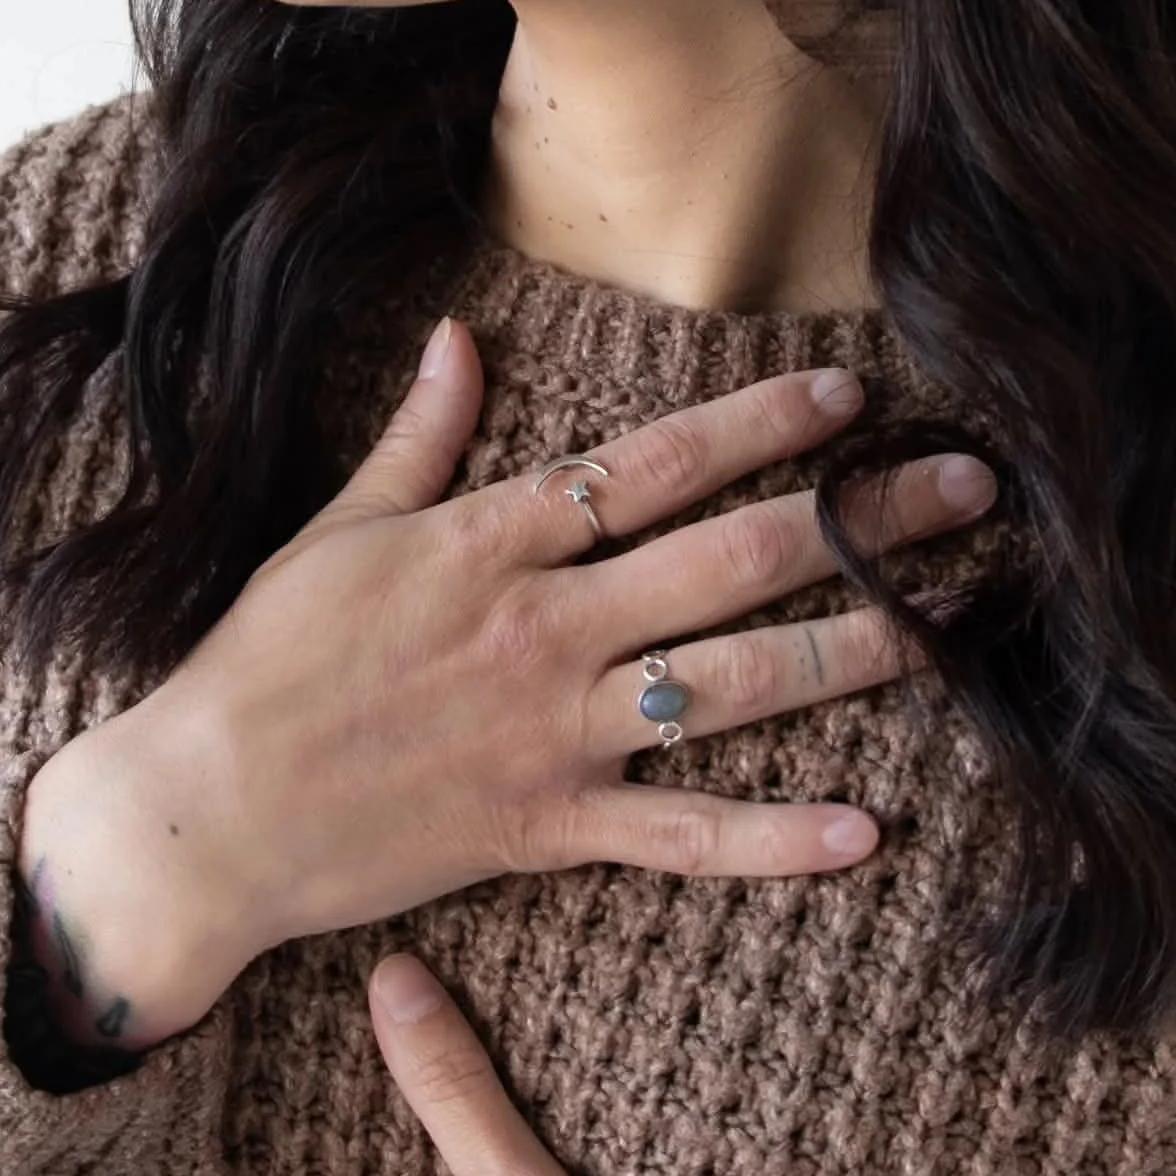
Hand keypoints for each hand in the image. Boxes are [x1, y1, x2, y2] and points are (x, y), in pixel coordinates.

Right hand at [19, 319, 995, 1044]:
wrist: (205, 813)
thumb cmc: (262, 663)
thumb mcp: (335, 527)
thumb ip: (419, 435)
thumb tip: (459, 336)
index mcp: (495, 538)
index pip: (659, 464)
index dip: (763, 426)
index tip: (850, 398)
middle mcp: (546, 626)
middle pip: (736, 558)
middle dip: (862, 518)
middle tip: (971, 490)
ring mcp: (555, 730)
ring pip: (735, 683)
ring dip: (856, 649)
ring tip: (955, 625)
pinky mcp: (548, 827)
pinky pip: (683, 838)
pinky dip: (775, 839)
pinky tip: (868, 829)